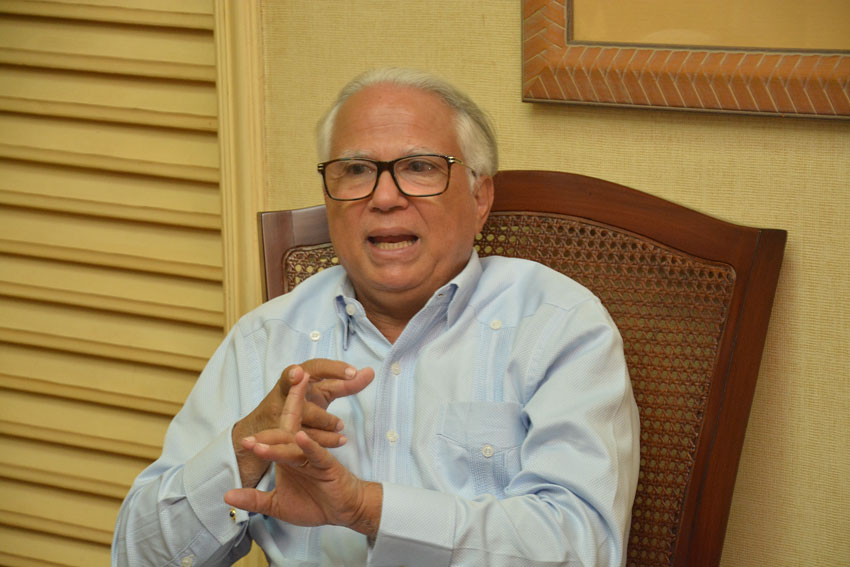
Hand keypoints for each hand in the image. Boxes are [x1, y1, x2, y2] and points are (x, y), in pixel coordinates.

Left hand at [225, 372, 381, 536]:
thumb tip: (227, 496)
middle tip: (245, 439)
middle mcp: (298, 451)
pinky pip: (317, 452)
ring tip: (258, 446)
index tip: (241, 440)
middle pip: (281, 434)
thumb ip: (254, 500)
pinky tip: (301, 437)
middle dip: (264, 435)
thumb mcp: (276, 505)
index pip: (272, 439)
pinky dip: (309, 445)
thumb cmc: (313, 503)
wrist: (342, 510)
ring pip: (293, 444)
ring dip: (276, 445)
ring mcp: (313, 456)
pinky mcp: (328, 464)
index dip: (258, 437)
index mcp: (286, 456)